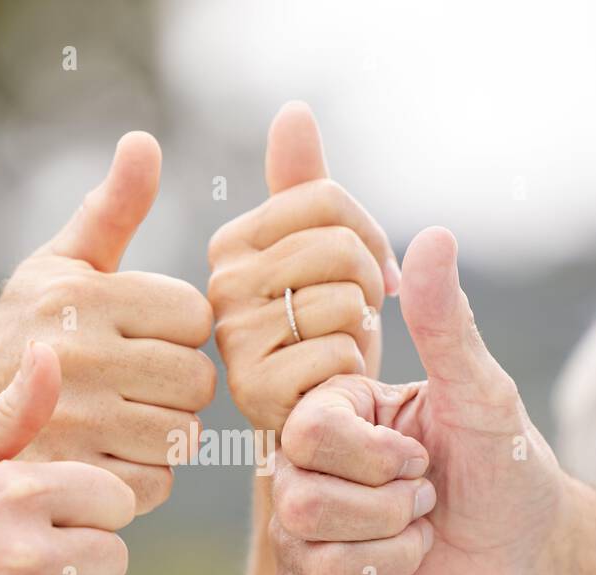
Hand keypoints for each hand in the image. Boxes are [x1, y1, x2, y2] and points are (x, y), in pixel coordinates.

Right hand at [0, 131, 215, 512]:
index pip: (195, 316)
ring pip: (183, 434)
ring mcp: (77, 422)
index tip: (142, 339)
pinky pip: (158, 482)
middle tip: (137, 387)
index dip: (177, 332)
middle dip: (176, 387)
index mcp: (84, 296)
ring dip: (162, 434)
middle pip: (197, 381)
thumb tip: (145, 142)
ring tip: (121, 423)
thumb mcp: (58, 266)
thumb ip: (112, 210)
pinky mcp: (75, 477)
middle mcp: (80, 355)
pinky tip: (108, 459)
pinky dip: (143, 479)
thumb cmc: (21, 337)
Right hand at [208, 102, 398, 433]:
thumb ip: (305, 190)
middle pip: (338, 245)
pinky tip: (335, 393)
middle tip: (357, 322)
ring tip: (341, 357)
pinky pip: (337, 357)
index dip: (372, 235)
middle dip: (370, 284)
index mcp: (233, 245)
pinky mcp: (254, 395)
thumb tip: (293, 114)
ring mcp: (233, 343)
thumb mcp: (324, 262)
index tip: (375, 272)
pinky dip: (355, 377)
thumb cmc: (333, 347)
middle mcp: (220, 289)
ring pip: (343, 300)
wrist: (331, 438)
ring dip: (363, 335)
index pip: (327, 198)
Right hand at [270, 227, 564, 574]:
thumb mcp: (483, 393)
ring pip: (308, 556)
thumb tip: (436, 231)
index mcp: (333, 416)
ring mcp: (306, 535)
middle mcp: (306, 471)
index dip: (373, 458)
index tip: (422, 457)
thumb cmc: (507, 464)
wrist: (530, 554)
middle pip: (298, 502)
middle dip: (390, 511)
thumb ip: (447, 323)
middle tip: (428, 501)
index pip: (304, 434)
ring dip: (392, 553)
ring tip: (421, 537)